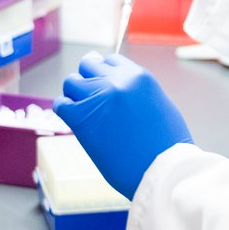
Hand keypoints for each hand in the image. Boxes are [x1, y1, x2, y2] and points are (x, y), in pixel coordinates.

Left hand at [54, 52, 191, 200]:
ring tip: (83, 110)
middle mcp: (116, 81)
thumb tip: (118, 91)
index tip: (103, 83)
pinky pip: (61, 105)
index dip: (104, 72)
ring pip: (71, 82)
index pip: (110, 60)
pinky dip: (64, 110)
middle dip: (88, 79)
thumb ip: (136, 92)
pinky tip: (74, 120)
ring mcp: (97, 98)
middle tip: (92, 97)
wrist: (162, 169)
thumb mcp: (158, 104)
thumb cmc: (166, 144)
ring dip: (75, 94)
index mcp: (138, 76)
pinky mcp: (82, 119)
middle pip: (88, 65)